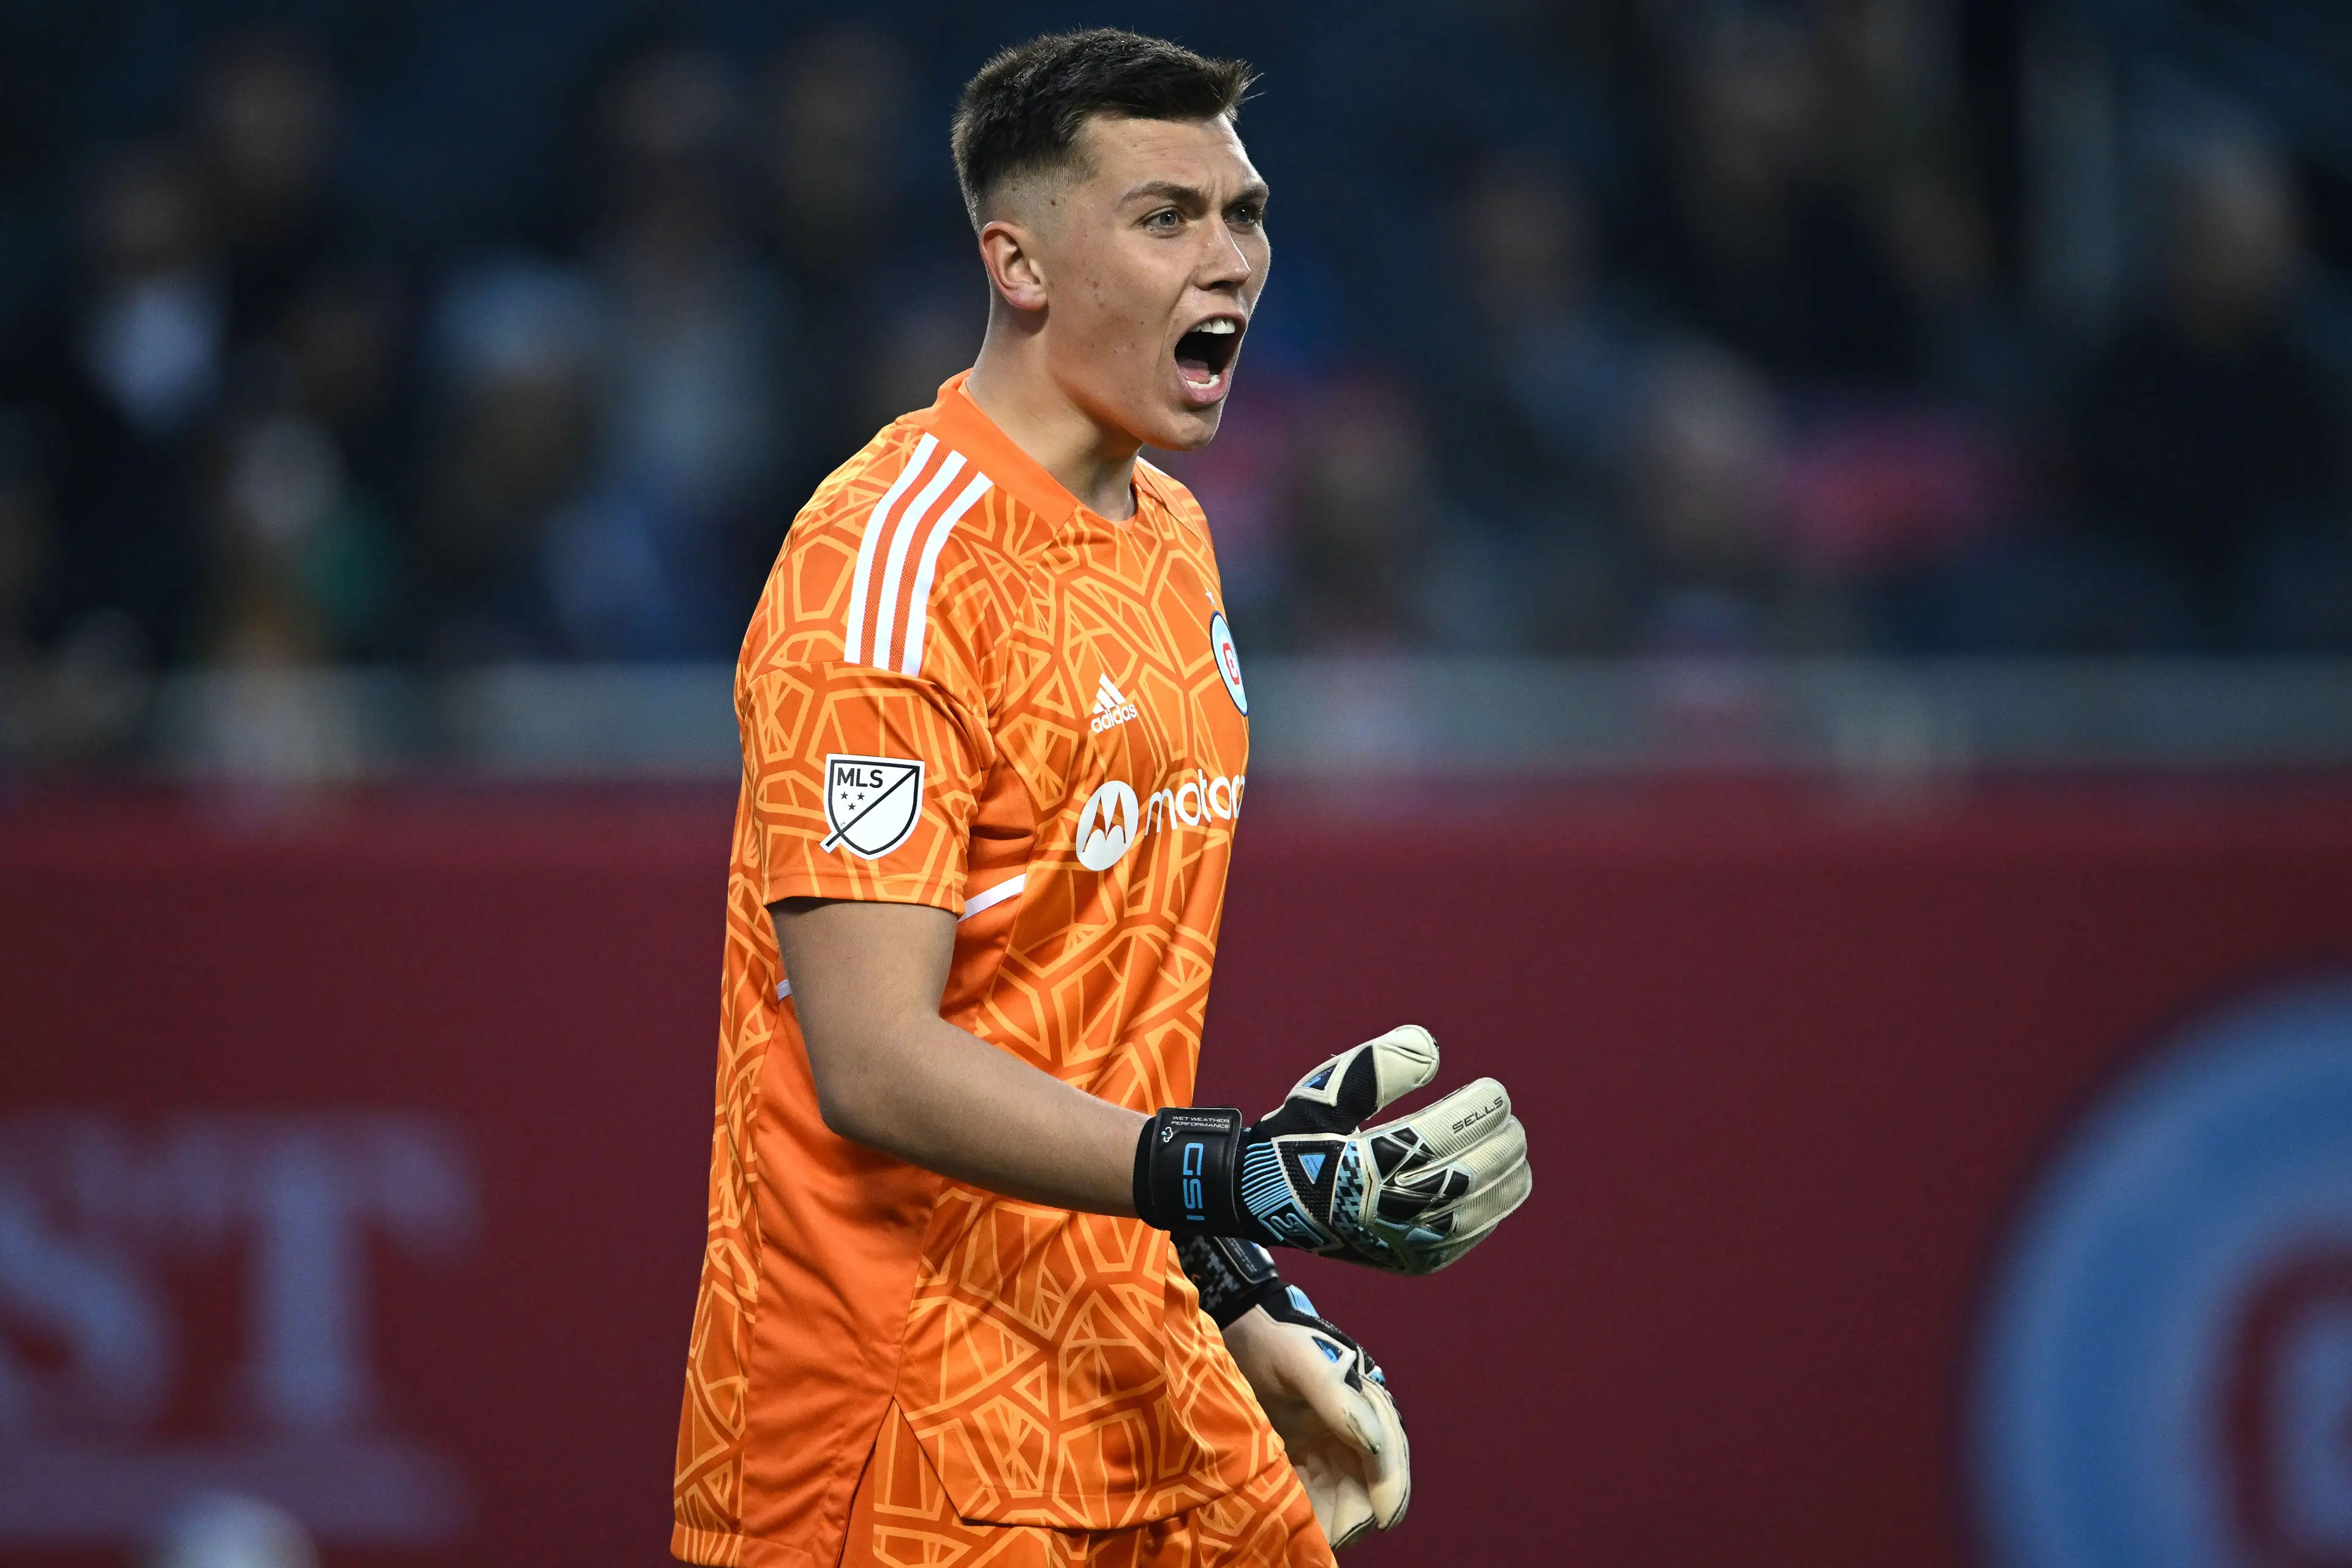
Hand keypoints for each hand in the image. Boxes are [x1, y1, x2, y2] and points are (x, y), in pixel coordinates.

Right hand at [1136, 1025, 1532, 1272]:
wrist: (1266, 1202)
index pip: (1442, 1135)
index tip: (1494, 1091)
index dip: (1477, 1111)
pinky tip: (1500, 1185)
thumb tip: (1432, 1048)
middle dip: (1499, 1141)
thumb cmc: (1298, 1138)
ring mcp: (1402, 1242)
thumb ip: (1378, 1065)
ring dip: (1506, 1175)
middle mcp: (1388, 1210)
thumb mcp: (1325, 1092)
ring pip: (1477, 1210)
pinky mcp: (1410, 1262)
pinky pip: (1467, 1237)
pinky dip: (1492, 1210)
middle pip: (1469, 1174)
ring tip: (1514, 1146)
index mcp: (1367, 1165)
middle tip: (1507, 1117)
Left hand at [1221, 1286, 1408, 1549]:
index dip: (1386, 1493)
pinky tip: (1289, 1523)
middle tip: (1327, 1537)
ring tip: (1306, 1535)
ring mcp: (1333, 1449)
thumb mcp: (1303, 1363)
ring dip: (1330, 1521)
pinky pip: (1316, 1497)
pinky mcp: (1307, 1460)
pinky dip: (1309, 1513)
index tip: (1376, 1524)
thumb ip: (1338, 1401)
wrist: (1240, 1332)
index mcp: (1370, 1407)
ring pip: (1344, 1500)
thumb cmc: (1274, 1343)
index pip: (1388, 1460)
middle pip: (1369, 1489)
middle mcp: (1359, 1433)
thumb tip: (1376, 1446)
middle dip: (1353, 1518)